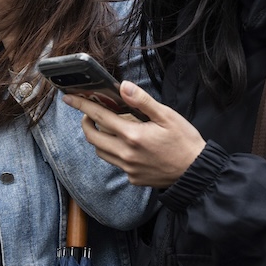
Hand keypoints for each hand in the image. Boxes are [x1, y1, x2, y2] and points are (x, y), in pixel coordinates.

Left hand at [64, 81, 206, 187]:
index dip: (82, 105)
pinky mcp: (133, 179)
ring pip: (101, 152)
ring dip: (99, 138)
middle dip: (86, 122)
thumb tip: (123, 87)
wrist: (196, 172)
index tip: (69, 99)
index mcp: (132, 135)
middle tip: (90, 113)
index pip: (99, 116)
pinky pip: (115, 163)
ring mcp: (128, 169)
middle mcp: (125, 154)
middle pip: (92, 137)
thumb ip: (142, 101)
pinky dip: (114, 152)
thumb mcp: (166, 116)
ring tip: (109, 127)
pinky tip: (127, 146)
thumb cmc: (184, 141)